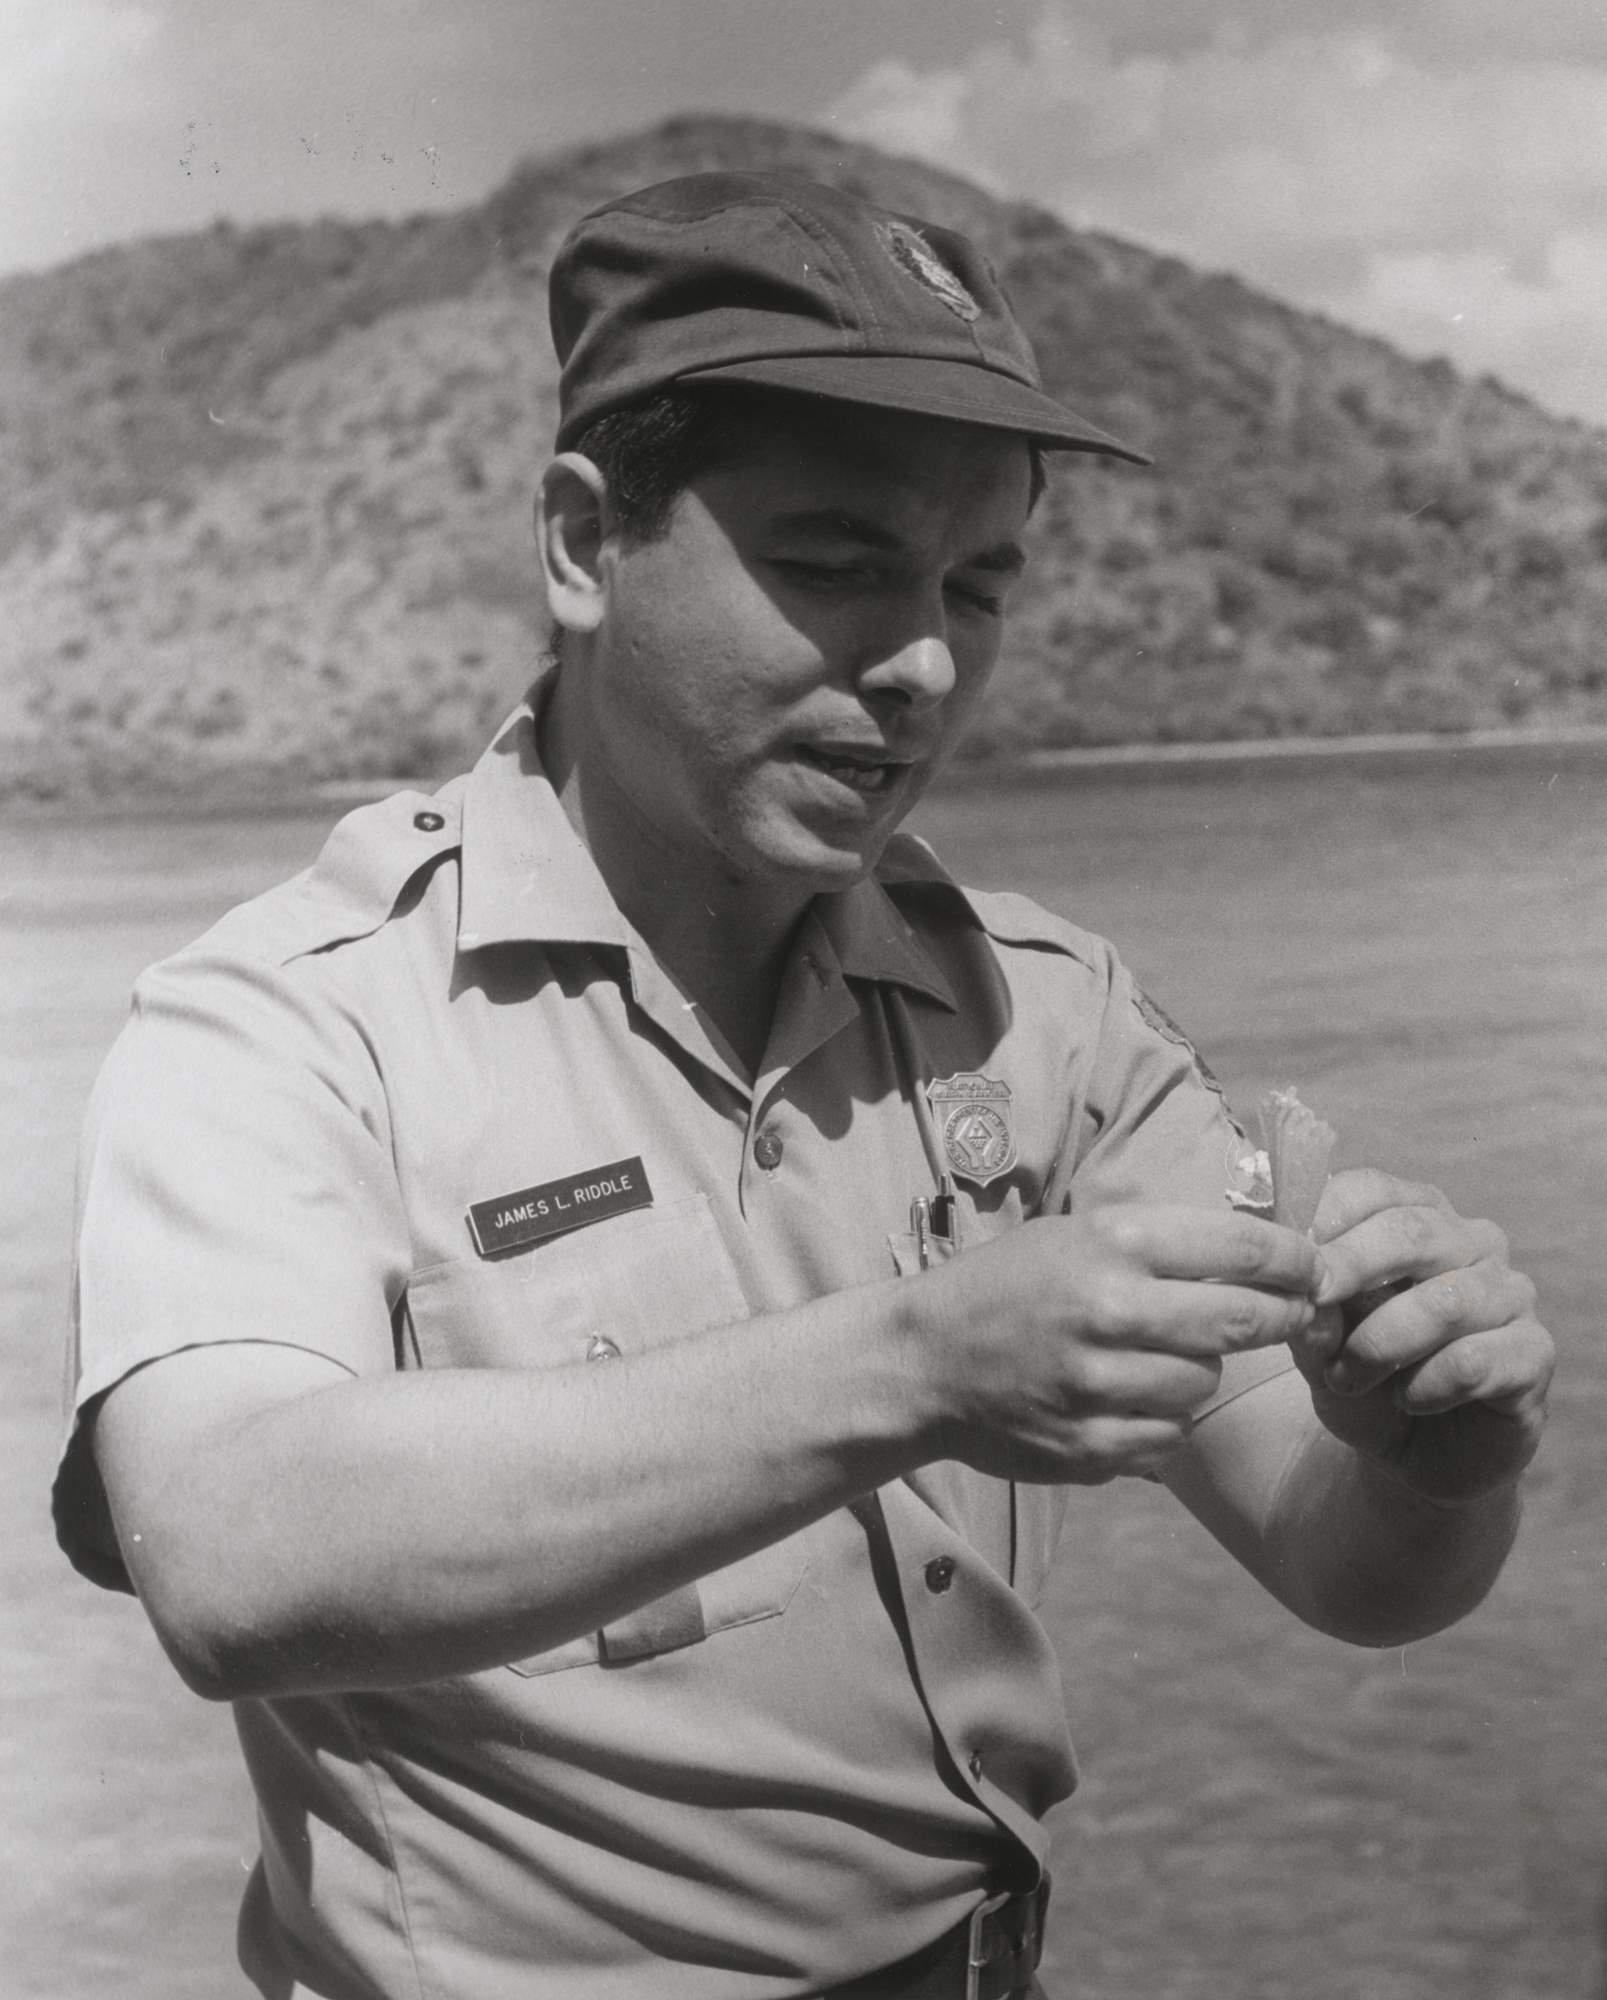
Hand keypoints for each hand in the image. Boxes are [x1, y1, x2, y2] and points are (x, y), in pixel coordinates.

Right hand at [914, 1206, 1319, 1485]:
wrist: (923, 1362)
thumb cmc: (1009, 1286)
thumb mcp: (1076, 1235)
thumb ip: (1163, 1241)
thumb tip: (1267, 1248)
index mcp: (1109, 1243)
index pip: (1241, 1247)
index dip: (1296, 1257)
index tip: (1313, 1265)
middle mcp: (1107, 1310)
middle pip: (1244, 1320)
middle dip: (1282, 1316)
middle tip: (1292, 1314)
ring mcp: (1097, 1386)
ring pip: (1206, 1382)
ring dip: (1201, 1369)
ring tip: (1163, 1355)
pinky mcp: (1089, 1447)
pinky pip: (1169, 1435)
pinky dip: (1162, 1418)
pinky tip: (1128, 1397)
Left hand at [1296, 1170, 1553, 1503]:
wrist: (1414, 1456)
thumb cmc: (1364, 1377)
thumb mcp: (1319, 1341)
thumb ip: (1309, 1308)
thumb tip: (1298, 1284)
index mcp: (1415, 1217)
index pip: (1372, 1189)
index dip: (1326, 1215)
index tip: (1287, 1251)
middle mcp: (1472, 1243)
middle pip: (1414, 1232)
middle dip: (1352, 1265)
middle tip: (1314, 1300)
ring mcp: (1511, 1294)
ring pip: (1445, 1302)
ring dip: (1381, 1344)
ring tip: (1347, 1378)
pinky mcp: (1533, 1353)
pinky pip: (1474, 1361)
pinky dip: (1426, 1386)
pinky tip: (1408, 1402)